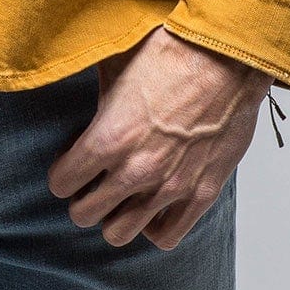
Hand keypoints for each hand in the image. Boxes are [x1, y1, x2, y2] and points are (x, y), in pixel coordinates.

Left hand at [47, 26, 270, 250]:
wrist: (229, 56)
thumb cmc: (172, 53)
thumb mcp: (115, 67)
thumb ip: (93, 101)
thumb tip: (75, 96)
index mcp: (108, 138)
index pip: (61, 183)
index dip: (62, 172)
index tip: (72, 162)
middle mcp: (135, 170)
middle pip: (84, 214)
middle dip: (82, 198)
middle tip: (92, 181)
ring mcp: (170, 187)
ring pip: (120, 233)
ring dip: (114, 215)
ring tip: (120, 196)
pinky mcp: (202, 192)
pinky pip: (166, 236)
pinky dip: (152, 226)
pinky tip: (151, 205)